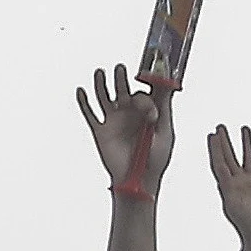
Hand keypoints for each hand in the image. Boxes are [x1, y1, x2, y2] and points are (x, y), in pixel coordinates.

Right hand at [80, 66, 174, 191]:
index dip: (146, 92)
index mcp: (146, 112)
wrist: (138, 181)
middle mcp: (129, 113)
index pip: (144, 93)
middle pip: (122, 89)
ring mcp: (114, 121)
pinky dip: (84, 102)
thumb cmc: (155, 159)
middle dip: (121, 79)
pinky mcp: (100, 131)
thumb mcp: (165, 132)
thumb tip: (169, 86)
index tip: (148, 91)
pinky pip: (90, 114)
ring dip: (101, 84)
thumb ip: (164, 109)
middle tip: (121, 69)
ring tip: (100, 72)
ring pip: (104, 97)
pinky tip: (81, 91)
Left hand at [205, 126, 250, 250]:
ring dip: (246, 145)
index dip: (215, 149)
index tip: (212, 135)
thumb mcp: (234, 204)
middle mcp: (240, 184)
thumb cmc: (247, 225)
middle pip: (230, 158)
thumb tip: (221, 173)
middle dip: (224, 142)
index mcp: (228, 187)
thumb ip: (228, 188)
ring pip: (249, 160)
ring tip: (244, 128)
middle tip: (220, 126)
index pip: (219, 163)